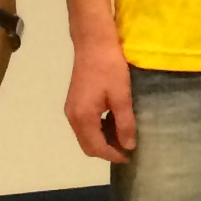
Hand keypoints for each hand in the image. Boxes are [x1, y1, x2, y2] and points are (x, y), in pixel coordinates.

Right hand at [64, 32, 137, 162]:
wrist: (93, 43)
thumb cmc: (109, 67)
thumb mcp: (122, 96)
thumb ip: (125, 123)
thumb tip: (128, 145)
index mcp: (83, 117)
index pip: (96, 147)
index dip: (113, 155)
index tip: (130, 156)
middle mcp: (72, 117)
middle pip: (88, 146)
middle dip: (106, 151)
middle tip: (127, 148)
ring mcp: (71, 109)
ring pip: (85, 136)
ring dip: (102, 141)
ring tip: (123, 136)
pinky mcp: (74, 102)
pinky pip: (84, 125)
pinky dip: (97, 130)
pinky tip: (113, 122)